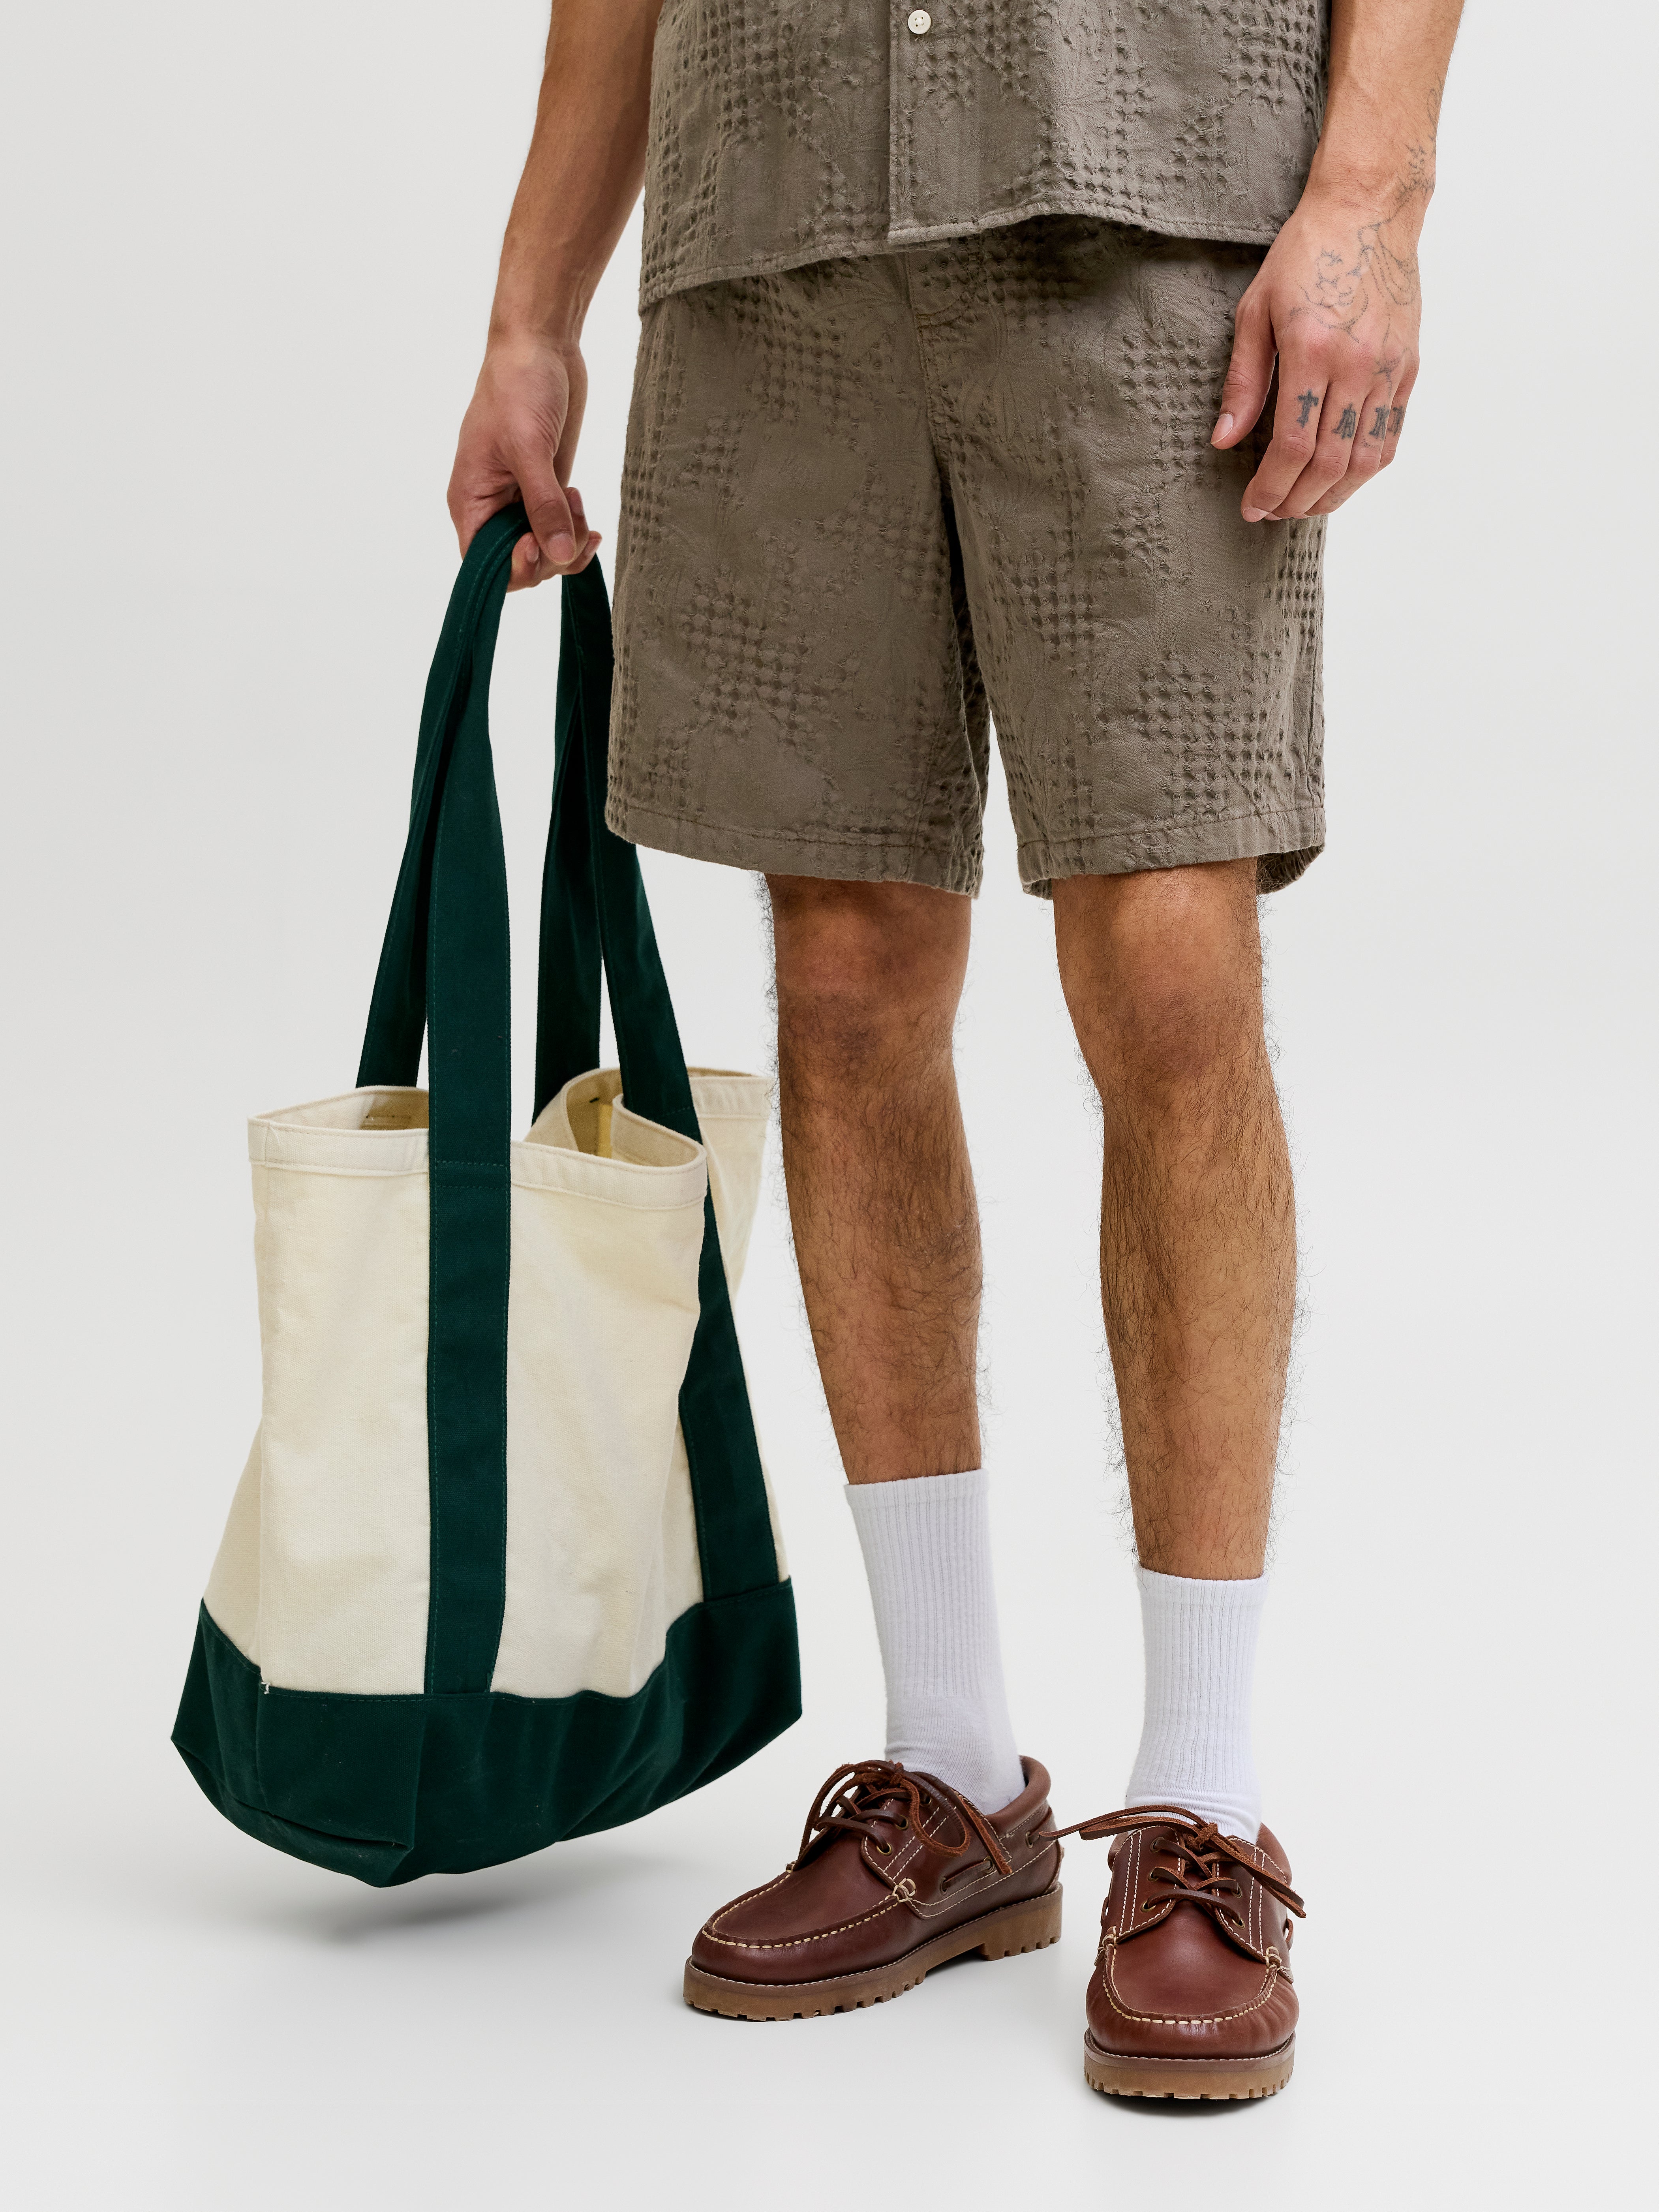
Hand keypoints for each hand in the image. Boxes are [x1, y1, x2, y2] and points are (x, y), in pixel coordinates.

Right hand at [447, 333, 601, 588]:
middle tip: (572, 523)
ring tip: (577, 502)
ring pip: (546, 552)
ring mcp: (521, 501)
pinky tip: (591, 522)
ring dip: (569, 542)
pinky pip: (561, 532)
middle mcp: (492, 507)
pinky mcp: (548, 491)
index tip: (537, 545)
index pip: (482, 563)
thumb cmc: (517, 386)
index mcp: (471, 501)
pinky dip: (578, 533)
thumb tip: (558, 554)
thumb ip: (542, 505)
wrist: (541, 346)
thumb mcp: (528, 447)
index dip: (512, 569)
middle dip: (550, 556)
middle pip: (519, 565)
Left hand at [1213, 178, 1425, 521]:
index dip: (1270, 488)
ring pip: (1364, 460)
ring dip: (1333, 496)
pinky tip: (1340, 479)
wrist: (1368, 209)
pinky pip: (1390, 437)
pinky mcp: (1408, 366)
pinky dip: (1365, 470)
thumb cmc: (1306, 254)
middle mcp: (1357, 364)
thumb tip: (1223, 440)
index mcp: (1312, 350)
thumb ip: (1243, 381)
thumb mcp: (1255, 310)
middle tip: (1273, 512)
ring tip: (1304, 505)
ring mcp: (1388, 368)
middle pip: (1329, 464)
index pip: (1292, 446)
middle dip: (1297, 501)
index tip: (1252, 507)